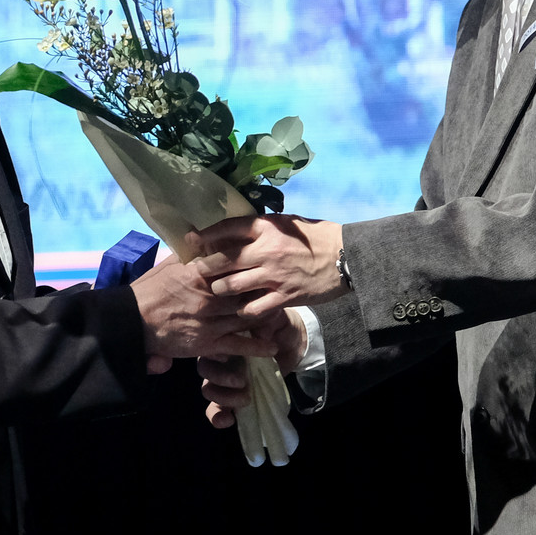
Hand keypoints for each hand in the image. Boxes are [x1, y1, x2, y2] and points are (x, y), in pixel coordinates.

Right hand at [130, 258, 280, 366]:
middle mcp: (209, 297)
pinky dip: (257, 346)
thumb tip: (200, 235)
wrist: (132, 321)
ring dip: (266, 315)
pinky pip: (238, 345)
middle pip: (246, 290)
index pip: (232, 264)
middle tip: (282, 286)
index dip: (251, 263)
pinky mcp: (208, 343)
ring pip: (246, 315)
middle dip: (265, 288)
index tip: (267, 260)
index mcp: (199, 274)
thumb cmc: (149, 290)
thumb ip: (188, 253)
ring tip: (282, 313)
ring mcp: (210, 321)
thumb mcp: (168, 264)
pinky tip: (272, 346)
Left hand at [193, 215, 344, 316]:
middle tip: (196, 273)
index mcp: (266, 228)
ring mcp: (274, 276)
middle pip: (222, 261)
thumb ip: (261, 227)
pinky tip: (239, 311)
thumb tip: (233, 229)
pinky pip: (253, 309)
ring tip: (216, 292)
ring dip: (220, 291)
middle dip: (204, 268)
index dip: (204, 235)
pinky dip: (242, 312)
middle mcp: (266, 251)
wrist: (346, 256)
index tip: (189, 240)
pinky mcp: (284, 297)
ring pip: (232, 286)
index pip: (227, 228)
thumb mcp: (286, 223)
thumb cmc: (315, 236)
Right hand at [198, 310, 305, 427]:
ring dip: (224, 398)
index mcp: (224, 338)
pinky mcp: (232, 397)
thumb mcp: (275, 319)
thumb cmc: (277, 327)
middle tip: (242, 381)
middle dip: (220, 378)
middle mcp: (219, 359)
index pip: (208, 346)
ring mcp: (224, 380)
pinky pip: (216, 410)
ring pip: (209, 390)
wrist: (293, 343)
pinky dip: (218, 417)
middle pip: (205, 371)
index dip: (213, 354)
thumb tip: (260, 333)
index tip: (226, 357)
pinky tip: (229, 420)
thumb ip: (267, 323)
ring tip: (246, 398)